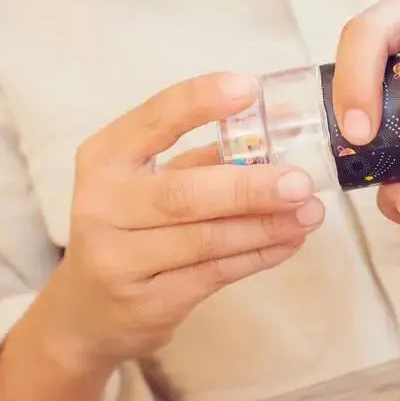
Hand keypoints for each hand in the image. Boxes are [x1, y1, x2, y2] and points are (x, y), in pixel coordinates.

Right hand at [43, 73, 323, 367]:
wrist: (89, 312)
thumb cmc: (134, 229)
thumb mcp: (153, 183)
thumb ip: (210, 155)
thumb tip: (283, 120)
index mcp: (105, 159)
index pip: (152, 120)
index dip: (199, 102)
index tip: (248, 88)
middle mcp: (103, 206)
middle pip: (185, 195)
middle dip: (250, 187)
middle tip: (301, 181)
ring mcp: (118, 259)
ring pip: (206, 240)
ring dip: (266, 226)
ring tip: (310, 213)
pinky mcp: (145, 303)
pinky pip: (214, 274)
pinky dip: (258, 256)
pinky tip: (290, 241)